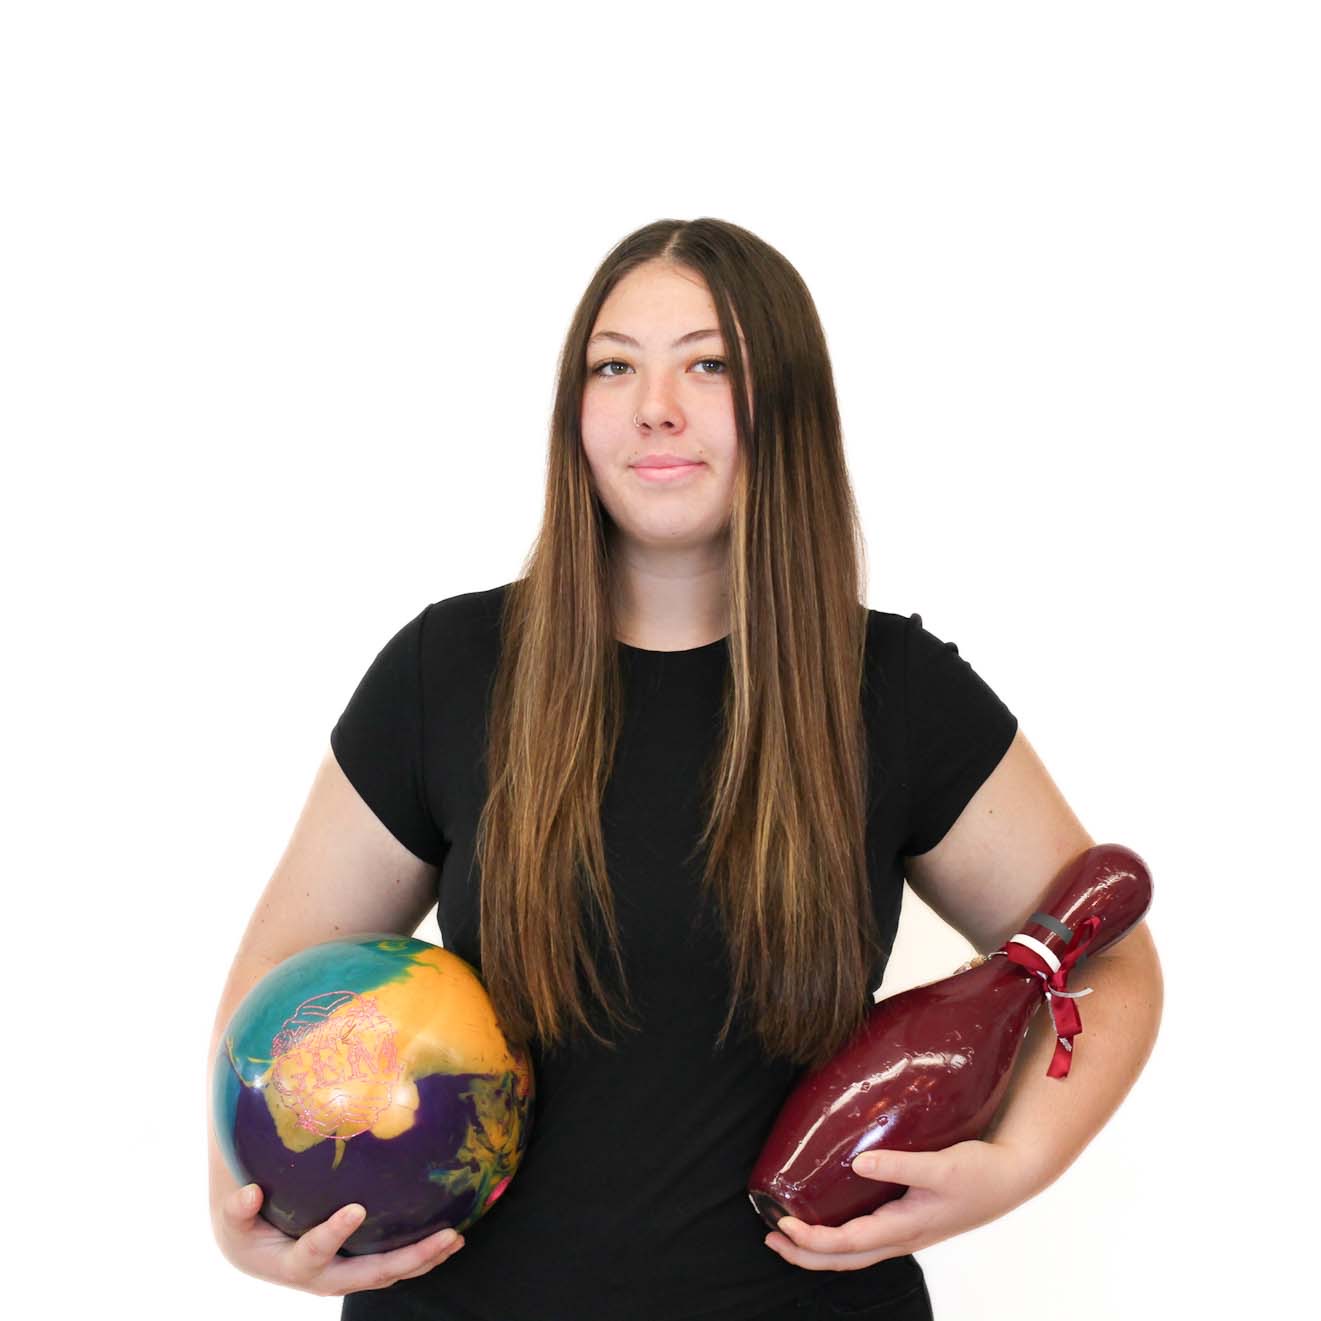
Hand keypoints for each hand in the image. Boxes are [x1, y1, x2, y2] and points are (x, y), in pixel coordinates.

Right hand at [213, 1182, 466, 1296]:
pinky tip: (447, 1238)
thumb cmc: (245, 1226)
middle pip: (370, 1274)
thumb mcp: (234, 1218)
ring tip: (455, 1239)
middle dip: (409, 1257)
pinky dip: (419, 1256)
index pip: (315, 1253)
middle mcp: (324, 1278)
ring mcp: (344, 1275)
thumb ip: (237, 1209)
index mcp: (294, 1264)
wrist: (252, 1250)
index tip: (355, 1209)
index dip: (334, 1234)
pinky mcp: (356, 1268)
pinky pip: (392, 1265)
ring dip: (424, 1259)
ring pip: (388, 1273)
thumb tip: (248, 1194)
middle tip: (444, 1237)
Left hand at [764, 1139, 1039, 1271]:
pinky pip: (868, 1238)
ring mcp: (907, 1232)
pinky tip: (831, 1218)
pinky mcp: (911, 1219)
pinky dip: (841, 1237)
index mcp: (905, 1227)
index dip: (811, 1239)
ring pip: (856, 1252)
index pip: (847, 1243)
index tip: (782, 1224)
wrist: (1013, 1177)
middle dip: (805, 1254)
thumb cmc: (979, 1172)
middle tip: (771, 1237)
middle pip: (845, 1258)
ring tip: (789, 1233)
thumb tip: (860, 1163)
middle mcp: (902, 1236)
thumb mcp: (940, 1166)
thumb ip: (900, 1164)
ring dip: (820, 1248)